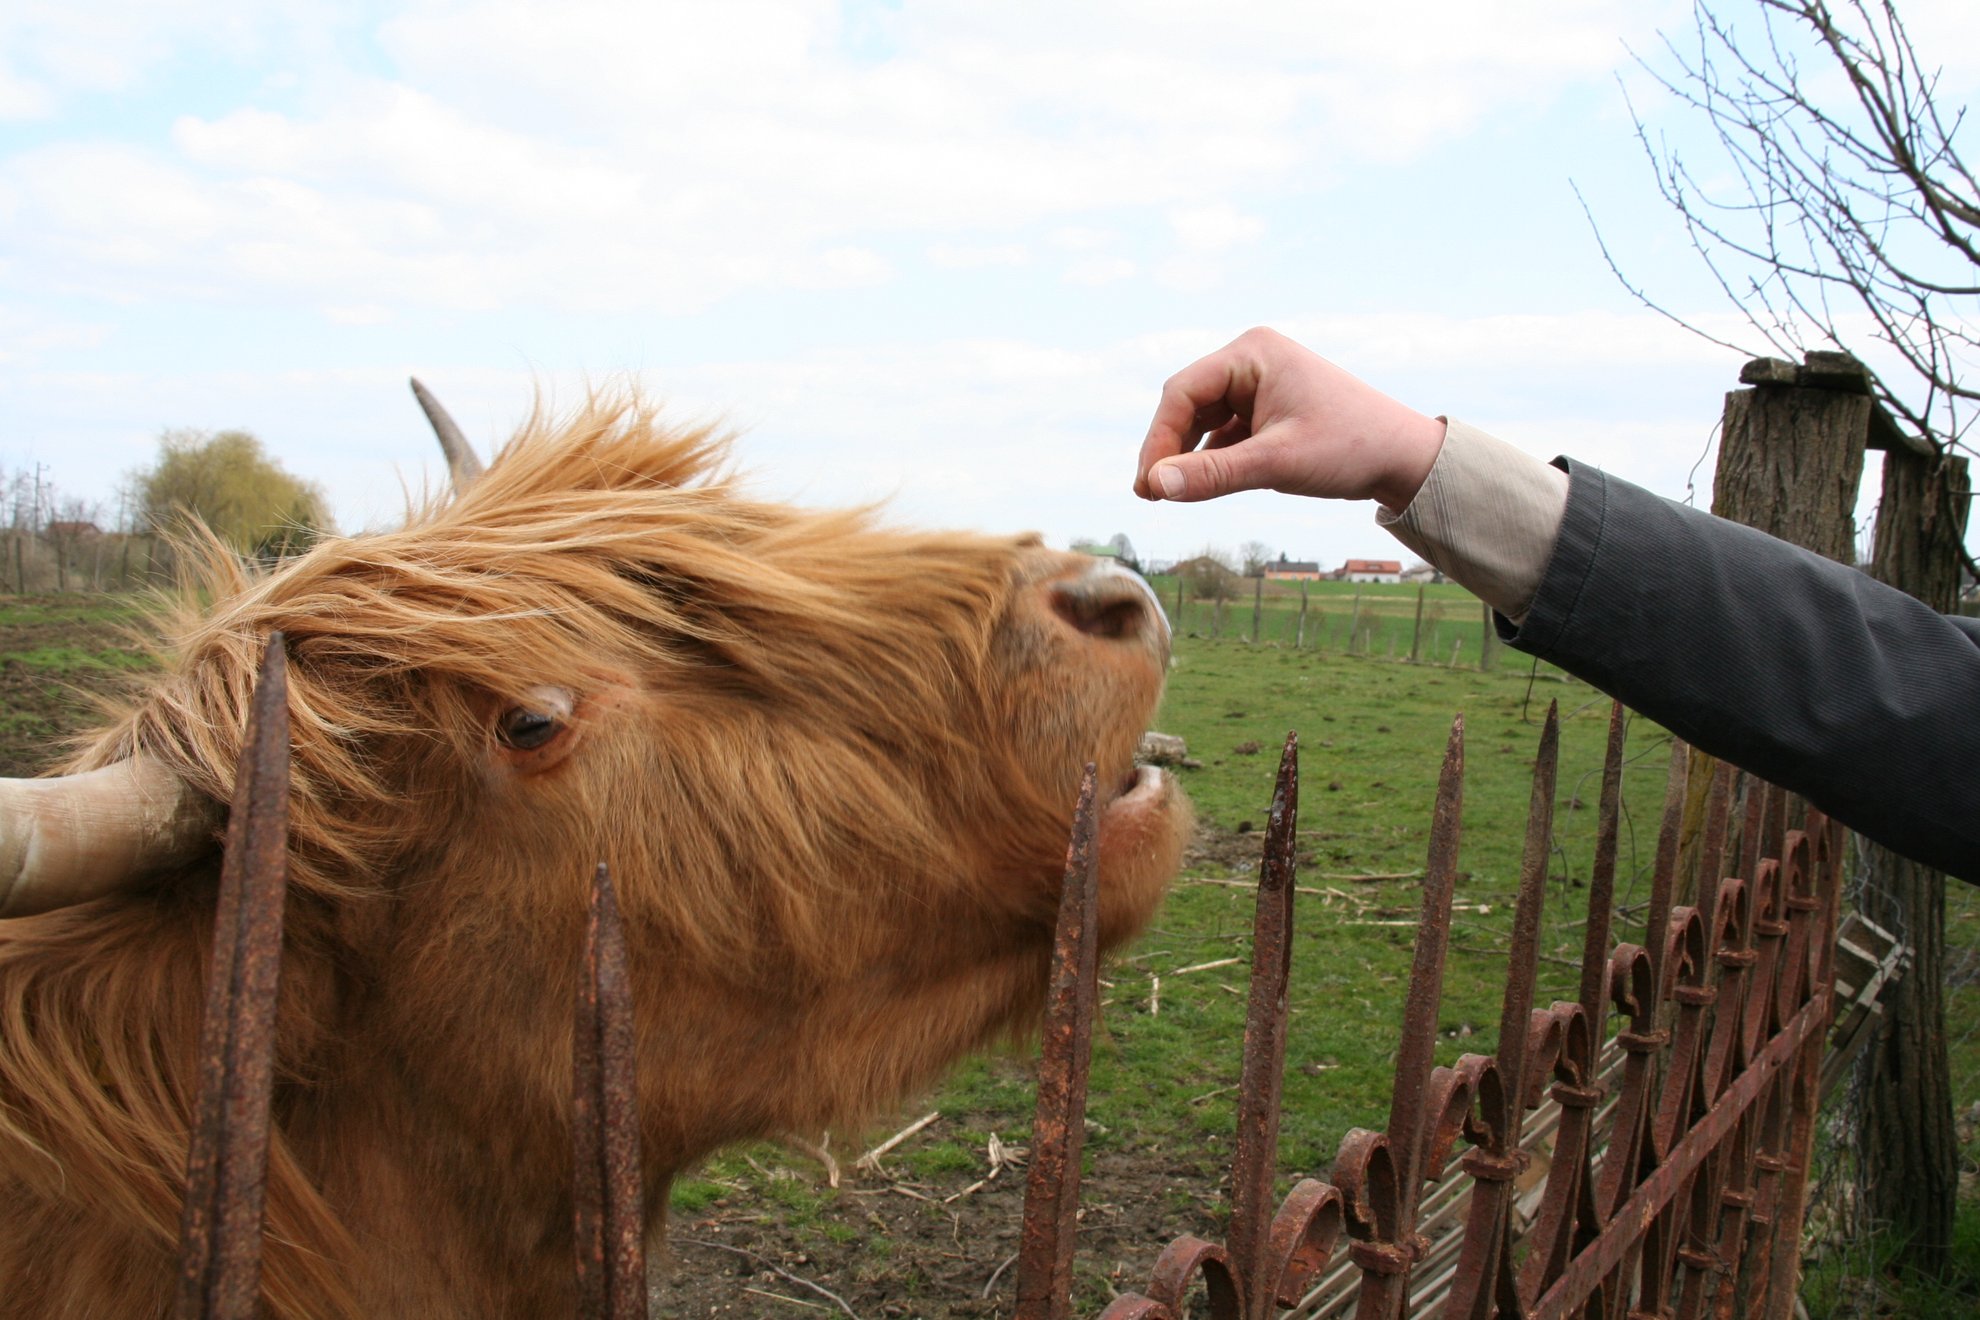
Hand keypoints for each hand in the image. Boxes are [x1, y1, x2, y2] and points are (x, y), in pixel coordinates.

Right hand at [1134, 327, 1446, 511]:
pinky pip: (1222, 431)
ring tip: (1167, 495)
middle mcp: (1251, 359)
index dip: (1158, 440)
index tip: (1147, 486)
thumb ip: (1213, 474)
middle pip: (1187, 404)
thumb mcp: (1276, 463)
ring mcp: (1258, 383)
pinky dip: (1208, 457)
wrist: (1404, 457)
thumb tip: (1155, 486)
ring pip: (1201, 419)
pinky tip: (1199, 485)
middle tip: (1151, 496)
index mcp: (1252, 352)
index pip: (1182, 392)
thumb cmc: (1349, 448)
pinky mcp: (1266, 408)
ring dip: (1185, 455)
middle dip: (1168, 449)